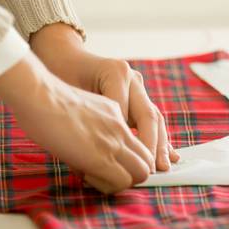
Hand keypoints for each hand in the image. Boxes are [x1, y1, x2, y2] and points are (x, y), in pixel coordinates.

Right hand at [0, 56, 153, 192]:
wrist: (38, 93)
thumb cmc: (45, 99)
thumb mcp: (79, 107)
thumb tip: (87, 143)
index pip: (141, 140)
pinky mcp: (102, 156)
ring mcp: (114, 141)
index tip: (118, 167)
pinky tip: (88, 177)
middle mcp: (120, 126)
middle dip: (134, 173)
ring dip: (123, 181)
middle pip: (148, 159)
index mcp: (115, 112)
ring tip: (98, 177)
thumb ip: (91, 123)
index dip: (133, 158)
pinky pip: (122, 181)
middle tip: (109, 176)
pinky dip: (109, 186)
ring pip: (142, 172)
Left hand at [30, 24, 179, 170]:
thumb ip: (85, 122)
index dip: (126, 141)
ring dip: (160, 144)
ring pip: (154, 118)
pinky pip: (150, 118)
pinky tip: (168, 155)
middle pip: (148, 115)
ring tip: (163, 167)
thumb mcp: (68, 96)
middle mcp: (132, 78)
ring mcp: (138, 85)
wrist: (65, 58)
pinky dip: (157, 137)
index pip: (124, 113)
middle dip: (151, 145)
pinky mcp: (138, 95)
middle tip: (153, 170)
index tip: (123, 166)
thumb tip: (95, 158)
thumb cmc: (61, 75)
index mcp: (116, 73)